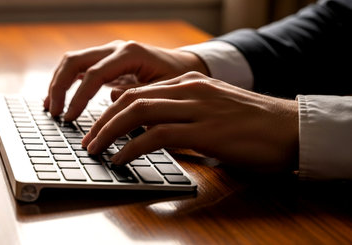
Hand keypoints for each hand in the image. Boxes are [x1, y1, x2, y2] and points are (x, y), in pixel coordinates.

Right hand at [44, 40, 208, 120]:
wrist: (183, 66)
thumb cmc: (177, 79)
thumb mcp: (165, 91)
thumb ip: (140, 97)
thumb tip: (112, 105)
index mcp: (130, 54)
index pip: (94, 74)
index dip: (79, 97)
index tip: (69, 118)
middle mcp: (116, 48)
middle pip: (75, 61)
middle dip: (60, 87)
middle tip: (55, 113)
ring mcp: (109, 53)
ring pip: (73, 61)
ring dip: (58, 83)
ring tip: (51, 107)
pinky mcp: (106, 61)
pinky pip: (79, 67)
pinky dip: (66, 82)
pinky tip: (58, 99)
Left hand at [82, 72, 298, 172]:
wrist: (291, 128)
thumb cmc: (253, 125)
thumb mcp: (213, 111)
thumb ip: (184, 115)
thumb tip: (154, 131)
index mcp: (191, 83)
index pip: (139, 91)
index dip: (113, 109)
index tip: (99, 126)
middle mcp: (190, 89)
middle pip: (132, 99)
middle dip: (103, 120)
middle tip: (88, 139)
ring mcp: (197, 108)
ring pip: (138, 113)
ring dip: (109, 132)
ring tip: (95, 149)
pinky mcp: (204, 130)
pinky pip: (156, 136)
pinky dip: (132, 147)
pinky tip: (120, 158)